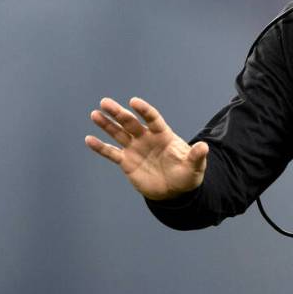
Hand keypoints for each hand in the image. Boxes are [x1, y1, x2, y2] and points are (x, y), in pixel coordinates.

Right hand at [85, 97, 208, 200]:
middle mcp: (147, 138)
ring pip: (119, 134)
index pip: (152, 119)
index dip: (143, 110)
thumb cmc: (187, 175)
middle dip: (118, 113)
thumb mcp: (194, 166)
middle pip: (131, 123)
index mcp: (163, 135)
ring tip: (95, 114)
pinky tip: (89, 139)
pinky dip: (100, 147)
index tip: (133, 102)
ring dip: (107, 125)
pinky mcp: (127, 162)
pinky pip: (111, 153)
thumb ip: (196, 156)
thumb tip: (204, 147)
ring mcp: (135, 149)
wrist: (175, 191)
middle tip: (104, 102)